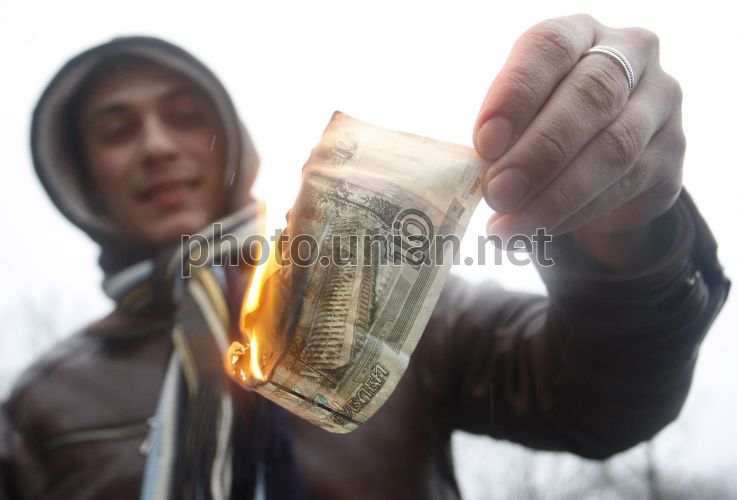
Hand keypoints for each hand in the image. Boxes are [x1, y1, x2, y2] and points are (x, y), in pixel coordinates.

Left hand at [474, 14, 684, 267]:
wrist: (606, 165)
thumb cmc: (547, 126)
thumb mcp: (521, 116)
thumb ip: (505, 133)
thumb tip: (483, 171)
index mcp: (579, 34)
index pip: (550, 47)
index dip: (516, 94)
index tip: (484, 143)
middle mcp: (630, 55)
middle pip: (589, 96)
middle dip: (536, 153)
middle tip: (496, 193)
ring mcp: (660, 101)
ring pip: (613, 148)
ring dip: (556, 194)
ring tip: (511, 224)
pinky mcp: (673, 151)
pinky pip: (627, 184)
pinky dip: (578, 211)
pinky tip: (542, 228)